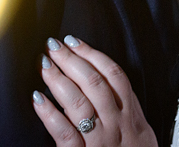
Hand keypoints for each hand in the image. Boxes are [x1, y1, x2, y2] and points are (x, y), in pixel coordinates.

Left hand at [32, 36, 158, 146]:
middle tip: (53, 46)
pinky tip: (37, 98)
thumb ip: (126, 106)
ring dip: (58, 80)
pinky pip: (64, 133)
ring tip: (44, 64)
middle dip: (71, 60)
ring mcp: (100, 142)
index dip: (92, 55)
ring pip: (79, 103)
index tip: (74, 41)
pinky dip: (49, 114)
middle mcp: (117, 126)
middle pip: (94, 84)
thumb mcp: (141, 132)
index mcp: (132, 117)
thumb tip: (104, 76)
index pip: (115, 76)